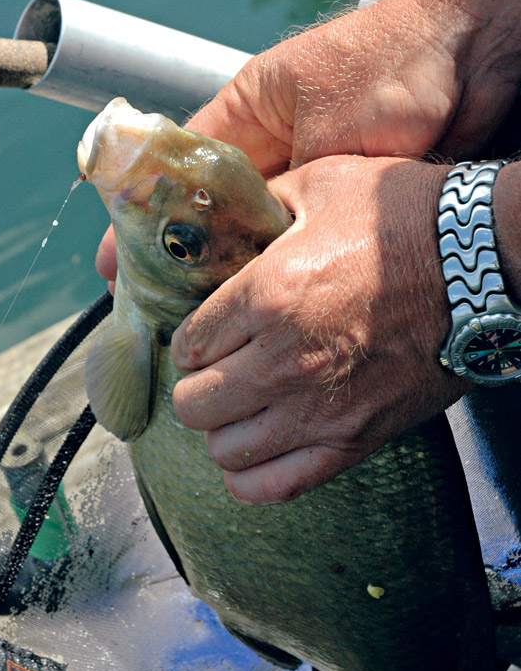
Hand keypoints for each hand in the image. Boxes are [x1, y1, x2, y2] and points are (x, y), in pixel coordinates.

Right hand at [94, 0, 512, 283]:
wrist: (467, 58)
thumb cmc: (385, 65)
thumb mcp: (308, 119)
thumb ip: (264, 173)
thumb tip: (223, 230)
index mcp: (244, 115)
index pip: (173, 171)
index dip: (141, 220)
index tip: (115, 264)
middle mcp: (266, 149)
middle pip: (206, 212)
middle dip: (179, 259)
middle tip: (152, 307)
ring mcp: (302, 177)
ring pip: (248, 235)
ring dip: (225, 272)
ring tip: (195, 318)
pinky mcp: (339, 201)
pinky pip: (293, 245)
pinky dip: (273, 273)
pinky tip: (256, 305)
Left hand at [170, 155, 469, 503]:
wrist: (483, 261)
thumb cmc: (404, 217)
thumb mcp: (319, 185)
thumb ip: (258, 206)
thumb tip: (226, 218)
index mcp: (267, 295)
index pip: (187, 345)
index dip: (188, 341)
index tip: (202, 335)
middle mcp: (285, 360)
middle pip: (194, 405)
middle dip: (197, 384)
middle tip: (218, 368)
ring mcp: (321, 408)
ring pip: (225, 450)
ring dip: (223, 429)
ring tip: (241, 406)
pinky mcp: (357, 438)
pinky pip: (277, 485)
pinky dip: (253, 476)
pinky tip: (259, 450)